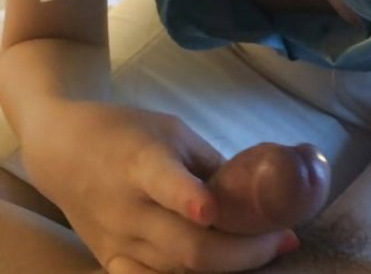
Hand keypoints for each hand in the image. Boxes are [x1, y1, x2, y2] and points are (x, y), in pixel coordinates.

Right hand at [21, 101, 330, 272]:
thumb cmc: (128, 132)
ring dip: (230, 266)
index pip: (164, 183)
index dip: (187, 198)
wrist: (65, 150)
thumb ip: (210, 164)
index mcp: (143, 163)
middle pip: (188, 247)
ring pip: (179, 271)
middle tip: (283, 239)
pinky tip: (223, 268)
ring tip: (267, 250)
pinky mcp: (112, 262)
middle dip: (244, 251)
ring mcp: (118, 242)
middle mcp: (128, 209)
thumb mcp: (173, 132)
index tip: (211, 210)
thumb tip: (260, 189)